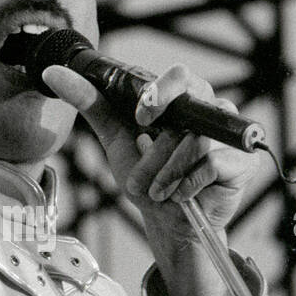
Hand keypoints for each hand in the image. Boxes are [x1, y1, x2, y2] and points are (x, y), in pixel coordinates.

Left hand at [43, 62, 255, 295]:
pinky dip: (188, 184)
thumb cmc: (148, 175)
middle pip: (188, 111)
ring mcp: (229, 136)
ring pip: (196, 143)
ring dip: (167, 173)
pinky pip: (212, 164)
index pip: (181, 76)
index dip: (161, 93)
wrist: (168, 221)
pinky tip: (181, 194)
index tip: (141, 118)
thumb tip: (53, 73)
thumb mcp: (114, 137)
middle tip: (142, 171)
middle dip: (157, 149)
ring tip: (158, 190)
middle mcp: (210, 111)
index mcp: (184, 99)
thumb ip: (89, 103)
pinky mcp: (242, 162)